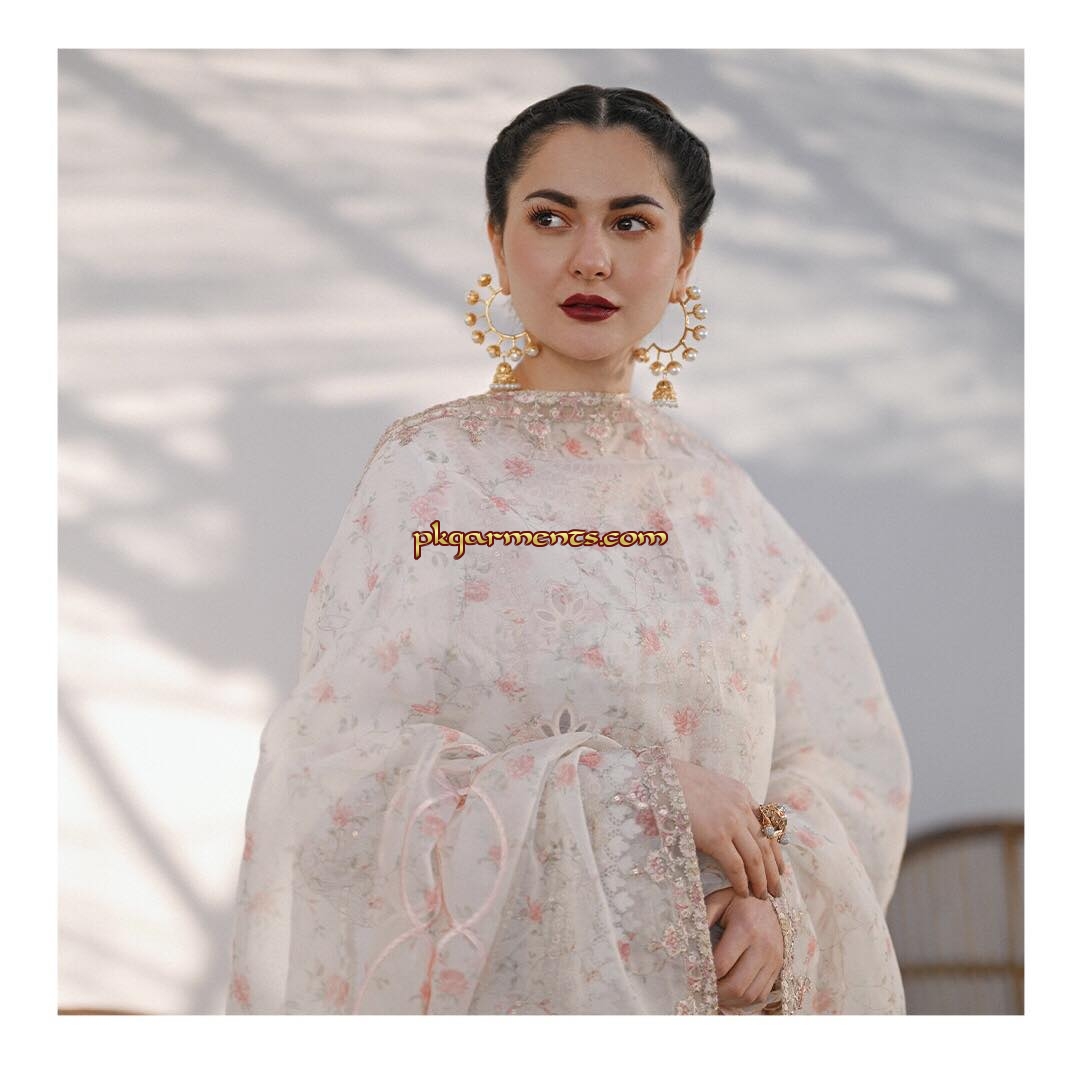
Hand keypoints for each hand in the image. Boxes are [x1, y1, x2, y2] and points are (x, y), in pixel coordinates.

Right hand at [671, 758, 784, 898]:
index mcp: (742, 794)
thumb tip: (728, 824)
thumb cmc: (677, 783)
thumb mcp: (710, 787)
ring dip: (762, 880)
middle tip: (777, 890)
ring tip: (763, 896)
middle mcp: (742, 807)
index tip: (779, 868)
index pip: (768, 827)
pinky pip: (736, 866)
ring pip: (756, 858)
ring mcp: (731, 822)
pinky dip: (742, 882)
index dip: (776, 851)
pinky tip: (743, 892)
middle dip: (774, 871)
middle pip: (767, 845)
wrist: (660, 777)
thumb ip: (724, 803)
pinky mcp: (716, 837)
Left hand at [705, 887, 783, 1008]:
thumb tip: (689, 940)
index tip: (694, 975)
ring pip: (750, 995)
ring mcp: (773, 960)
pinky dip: (744, 1000)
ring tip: (715, 995)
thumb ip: (703, 917)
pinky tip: (731, 994)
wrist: (769, 901)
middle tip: (702, 991)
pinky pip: (761, 995)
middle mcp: (762, 947)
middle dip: (717, 993)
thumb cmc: (738, 901)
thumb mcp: (719, 901)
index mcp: (745, 928)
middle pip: (737, 985)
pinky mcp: (777, 968)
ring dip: (730, 1001)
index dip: (706, 974)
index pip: (722, 963)